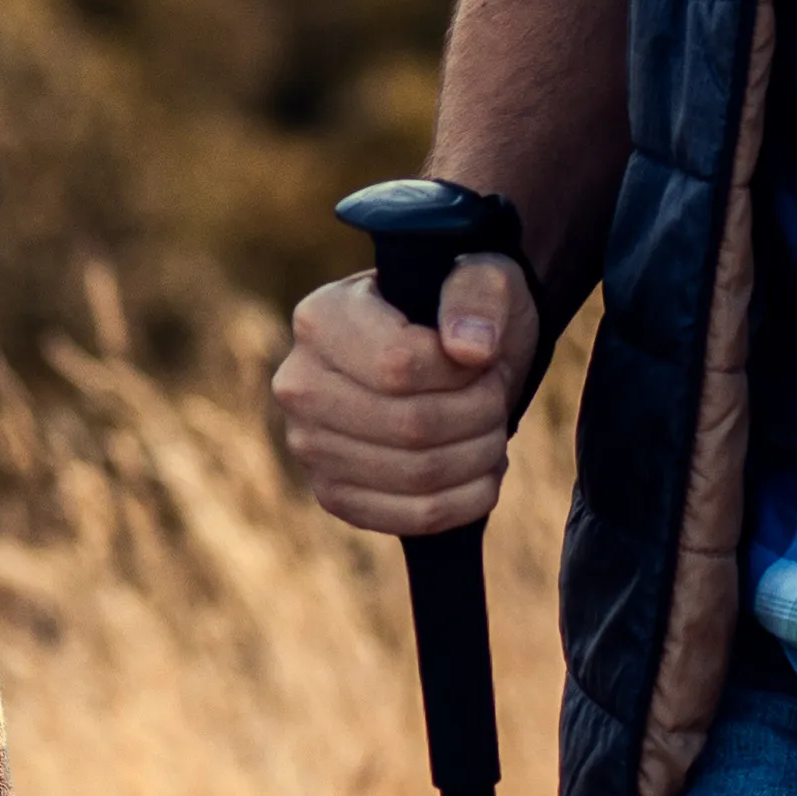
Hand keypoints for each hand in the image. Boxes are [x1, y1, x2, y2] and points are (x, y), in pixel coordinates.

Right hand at [268, 255, 539, 537]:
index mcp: (320, 319)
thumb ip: (478, 295)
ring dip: (479, 457)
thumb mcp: (481, 276)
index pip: (398, 366)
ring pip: (417, 475)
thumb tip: (471, 348)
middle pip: (411, 427)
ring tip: (492, 430)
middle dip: (479, 416)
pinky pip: (409, 519)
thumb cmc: (457, 310)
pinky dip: (465, 501)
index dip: (461, 374)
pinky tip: (480, 471)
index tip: (484, 358)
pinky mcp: (333, 495)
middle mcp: (299, 384)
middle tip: (497, 397)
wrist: (440, 358)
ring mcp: (309, 445)